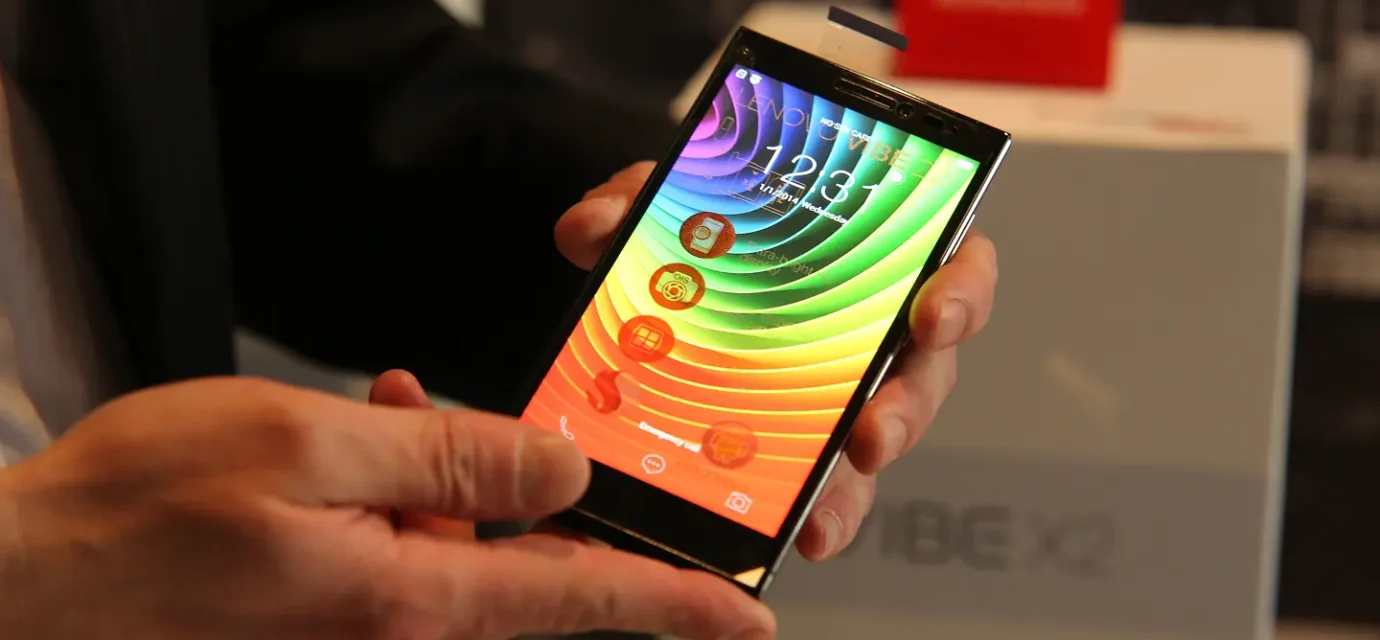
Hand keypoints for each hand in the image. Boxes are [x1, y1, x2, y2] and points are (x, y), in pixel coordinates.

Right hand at [0, 377, 774, 639]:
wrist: (29, 581)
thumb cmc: (144, 513)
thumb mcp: (306, 443)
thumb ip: (447, 456)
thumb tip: (560, 472)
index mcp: (413, 598)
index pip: (583, 602)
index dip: (679, 606)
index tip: (751, 614)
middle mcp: (401, 628)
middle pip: (533, 576)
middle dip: (561, 505)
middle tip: (577, 446)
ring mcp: (364, 625)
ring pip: (465, 550)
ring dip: (463, 478)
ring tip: (404, 404)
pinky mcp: (329, 612)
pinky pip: (408, 554)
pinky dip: (411, 493)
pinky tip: (379, 428)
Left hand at [556, 162, 997, 561]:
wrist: (676, 270)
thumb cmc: (709, 227)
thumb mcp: (676, 201)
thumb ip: (642, 199)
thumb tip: (593, 228)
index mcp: (873, 257)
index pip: (954, 266)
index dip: (960, 292)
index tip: (932, 315)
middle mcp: (877, 330)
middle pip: (923, 374)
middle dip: (902, 410)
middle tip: (870, 435)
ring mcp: (847, 391)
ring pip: (876, 443)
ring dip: (856, 482)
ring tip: (822, 514)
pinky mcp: (809, 440)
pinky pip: (829, 482)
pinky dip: (814, 508)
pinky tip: (796, 535)